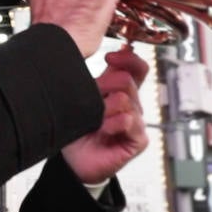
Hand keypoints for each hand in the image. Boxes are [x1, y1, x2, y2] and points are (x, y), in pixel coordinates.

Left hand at [62, 45, 149, 183]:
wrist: (73, 160)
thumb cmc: (79, 129)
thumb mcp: (87, 98)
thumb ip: (104, 76)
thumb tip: (119, 50)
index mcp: (123, 92)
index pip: (138, 68)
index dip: (128, 59)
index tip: (109, 58)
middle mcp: (132, 106)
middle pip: (128, 81)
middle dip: (105, 85)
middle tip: (93, 97)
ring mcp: (137, 123)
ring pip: (127, 100)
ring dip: (105, 108)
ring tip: (95, 119)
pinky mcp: (138, 141)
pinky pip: (130, 122)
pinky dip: (113, 124)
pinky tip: (103, 129)